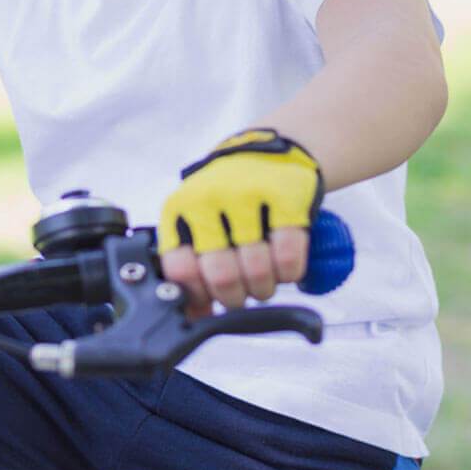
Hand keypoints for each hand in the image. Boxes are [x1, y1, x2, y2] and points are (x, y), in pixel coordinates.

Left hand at [158, 129, 322, 319]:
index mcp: (180, 210)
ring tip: (264, 282)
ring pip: (256, 270)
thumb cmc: (227, 199)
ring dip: (264, 289)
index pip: (180, 268)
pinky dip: (290, 273)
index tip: (210, 302)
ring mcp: (247, 195)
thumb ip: (192, 265)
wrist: (269, 151)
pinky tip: (287, 269)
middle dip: (235, 297)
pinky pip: (289, 256)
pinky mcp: (286, 197)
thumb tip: (193, 318)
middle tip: (243, 294)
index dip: (197, 295)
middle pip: (221, 275)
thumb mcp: (198, 222)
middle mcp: (209, 200)